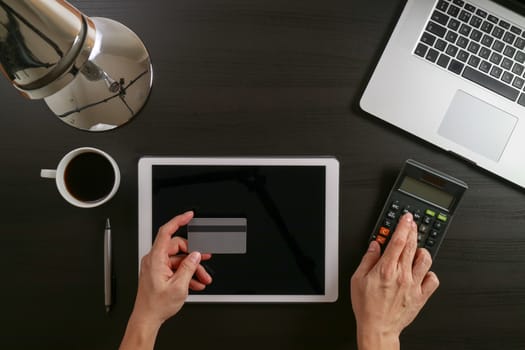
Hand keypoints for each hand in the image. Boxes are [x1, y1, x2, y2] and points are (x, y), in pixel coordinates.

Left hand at [120, 211, 211, 349]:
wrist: (147, 319)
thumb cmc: (156, 305)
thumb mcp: (179, 286)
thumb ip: (188, 267)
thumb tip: (196, 255)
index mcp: (156, 259)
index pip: (166, 232)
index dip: (178, 221)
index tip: (188, 216)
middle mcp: (154, 259)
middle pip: (178, 248)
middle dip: (194, 256)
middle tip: (205, 261)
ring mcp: (156, 266)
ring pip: (179, 259)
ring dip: (192, 269)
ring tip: (203, 279)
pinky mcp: (159, 272)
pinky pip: (175, 267)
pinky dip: (186, 274)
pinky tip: (195, 283)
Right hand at [350, 213, 439, 349]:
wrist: (378, 328)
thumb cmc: (367, 307)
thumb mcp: (357, 279)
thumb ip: (367, 259)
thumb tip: (374, 245)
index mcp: (386, 269)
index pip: (398, 240)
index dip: (403, 226)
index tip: (406, 218)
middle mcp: (402, 275)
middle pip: (412, 245)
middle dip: (413, 230)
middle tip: (412, 223)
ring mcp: (413, 285)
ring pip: (425, 259)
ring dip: (421, 250)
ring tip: (416, 249)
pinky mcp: (421, 296)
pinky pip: (433, 279)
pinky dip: (429, 273)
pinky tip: (422, 271)